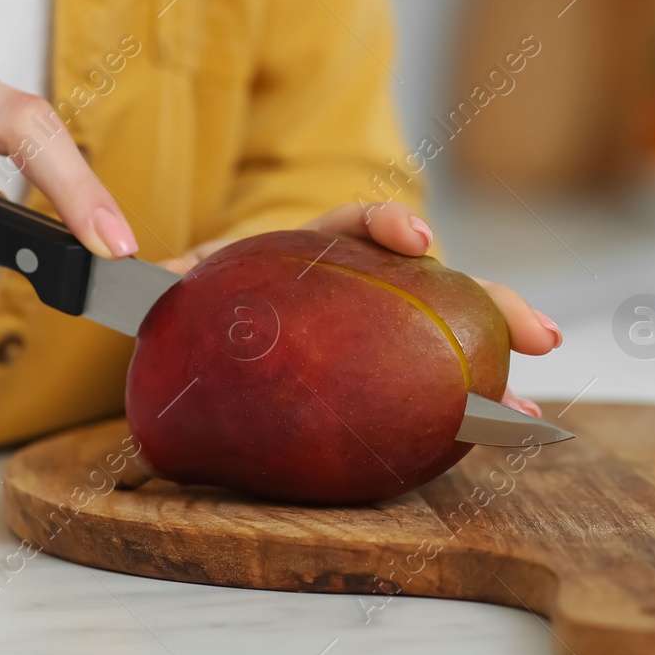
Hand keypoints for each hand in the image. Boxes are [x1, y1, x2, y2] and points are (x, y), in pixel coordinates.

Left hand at [162, 201, 562, 416]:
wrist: (192, 326)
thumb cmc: (188, 302)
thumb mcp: (171, 288)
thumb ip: (153, 284)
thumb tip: (116, 281)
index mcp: (310, 252)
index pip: (355, 225)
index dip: (389, 225)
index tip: (417, 243)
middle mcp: (357, 283)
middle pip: (436, 284)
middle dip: (492, 302)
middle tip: (537, 333)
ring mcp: (376, 324)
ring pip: (447, 331)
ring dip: (495, 357)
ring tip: (533, 394)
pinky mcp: (378, 365)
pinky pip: (424, 381)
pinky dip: (462, 404)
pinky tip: (495, 430)